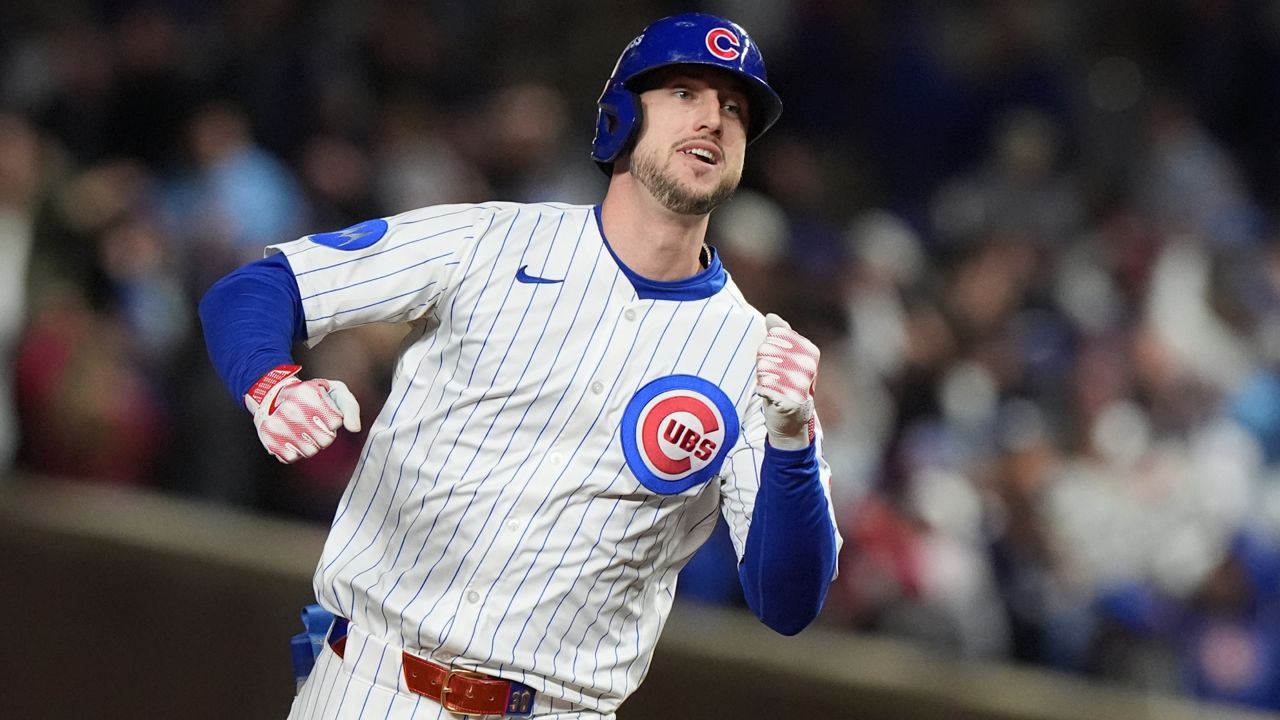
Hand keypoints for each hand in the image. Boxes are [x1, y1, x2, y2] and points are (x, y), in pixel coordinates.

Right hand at [244, 364, 361, 462]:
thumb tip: (354, 428)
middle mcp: (291, 410)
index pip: (335, 422)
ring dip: (310, 444)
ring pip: (310, 452)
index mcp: (308, 395)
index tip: (324, 411)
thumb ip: (350, 407)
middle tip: (314, 423)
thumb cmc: (311, 395)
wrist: (273, 394)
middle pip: (325, 440)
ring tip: (302, 430)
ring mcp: (277, 426)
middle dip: (324, 434)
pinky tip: (291, 438)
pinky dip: (294, 451)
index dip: (333, 419)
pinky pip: (292, 458)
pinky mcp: (268, 440)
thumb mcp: (335, 390)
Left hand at [755, 314, 818, 449]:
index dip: (769, 348)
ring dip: (763, 378)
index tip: (777, 361)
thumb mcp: (786, 358)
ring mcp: (801, 382)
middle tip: (774, 376)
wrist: (792, 421)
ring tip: (774, 386)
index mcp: (810, 351)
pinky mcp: (791, 400)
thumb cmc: (788, 385)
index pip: (775, 336)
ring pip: (764, 368)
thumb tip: (771, 316)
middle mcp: (809, 365)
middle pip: (767, 350)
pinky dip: (762, 391)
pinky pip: (763, 387)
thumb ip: (780, 335)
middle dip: (764, 363)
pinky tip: (771, 395)